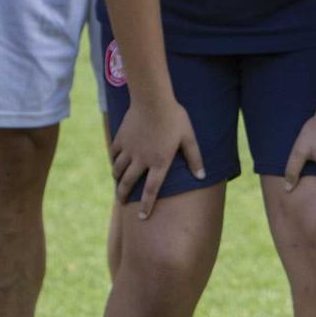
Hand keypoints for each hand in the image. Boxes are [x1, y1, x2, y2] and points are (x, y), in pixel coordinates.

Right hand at [110, 94, 203, 218]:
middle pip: (129, 183)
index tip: (142, 217)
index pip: (152, 190)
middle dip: (124, 195)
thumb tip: (201, 176)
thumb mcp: (188, 138)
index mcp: (159, 162)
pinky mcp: (121, 138)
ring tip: (118, 182)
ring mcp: (129, 149)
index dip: (147, 205)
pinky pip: (114, 153)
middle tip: (122, 202)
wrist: (152, 99)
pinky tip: (115, 161)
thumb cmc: (174, 118)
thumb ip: (195, 158)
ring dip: (117, 178)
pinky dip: (113, 160)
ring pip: (118, 170)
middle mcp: (141, 160)